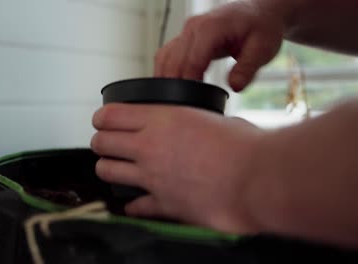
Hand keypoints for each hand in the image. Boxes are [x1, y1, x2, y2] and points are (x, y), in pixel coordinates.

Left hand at [91, 103, 263, 233]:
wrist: (258, 179)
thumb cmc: (245, 146)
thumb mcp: (213, 119)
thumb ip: (194, 122)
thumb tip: (198, 126)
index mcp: (162, 119)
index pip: (110, 115)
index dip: (101, 117)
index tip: (102, 120)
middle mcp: (149, 147)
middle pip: (101, 143)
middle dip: (100, 142)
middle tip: (106, 144)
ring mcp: (153, 177)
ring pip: (107, 171)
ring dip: (107, 169)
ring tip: (114, 169)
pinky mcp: (164, 204)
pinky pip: (135, 207)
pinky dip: (133, 206)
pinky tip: (136, 204)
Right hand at [155, 0, 283, 90]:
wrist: (258, 11)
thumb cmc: (261, 27)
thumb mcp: (263, 49)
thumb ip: (248, 68)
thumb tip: (234, 86)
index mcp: (211, 27)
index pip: (192, 60)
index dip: (189, 83)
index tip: (191, 102)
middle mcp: (193, 27)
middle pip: (173, 61)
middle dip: (175, 85)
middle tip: (182, 108)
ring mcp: (186, 31)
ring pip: (165, 58)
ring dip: (166, 79)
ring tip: (177, 101)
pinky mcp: (184, 38)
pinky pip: (167, 55)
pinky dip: (167, 71)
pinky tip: (174, 87)